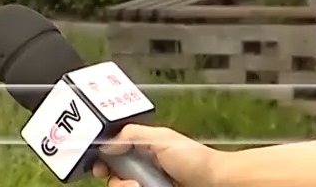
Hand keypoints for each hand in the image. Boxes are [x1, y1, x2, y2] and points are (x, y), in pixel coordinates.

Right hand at [92, 123, 222, 186]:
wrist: (218, 183)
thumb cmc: (195, 159)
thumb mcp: (161, 138)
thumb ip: (132, 135)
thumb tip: (106, 144)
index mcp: (141, 148)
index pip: (111, 153)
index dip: (101, 159)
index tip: (98, 166)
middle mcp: (142, 168)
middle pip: (113, 175)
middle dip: (115, 178)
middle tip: (128, 180)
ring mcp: (149, 183)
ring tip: (139, 186)